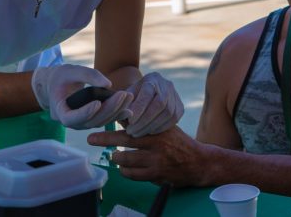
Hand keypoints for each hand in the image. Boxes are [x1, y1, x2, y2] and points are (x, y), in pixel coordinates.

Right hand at [31, 64, 133, 128]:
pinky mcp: (92, 121)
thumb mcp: (70, 71)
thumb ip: (88, 75)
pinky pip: (104, 120)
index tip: (97, 103)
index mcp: (60, 112)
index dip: (85, 113)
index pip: (71, 118)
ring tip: (128, 97)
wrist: (57, 85)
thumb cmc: (61, 77)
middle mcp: (72, 122)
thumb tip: (108, 85)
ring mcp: (82, 123)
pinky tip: (129, 110)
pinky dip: (116, 115)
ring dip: (116, 111)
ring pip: (100, 122)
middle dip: (108, 109)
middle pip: (91, 120)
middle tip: (123, 95)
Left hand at [87, 127, 208, 186]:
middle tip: (91, 139)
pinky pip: (133, 174)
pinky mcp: (156, 175)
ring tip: (114, 156)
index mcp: (157, 129)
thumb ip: (148, 123)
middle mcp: (156, 144)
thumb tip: (125, 115)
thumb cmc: (179, 142)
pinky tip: (125, 168)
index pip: (132, 124)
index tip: (101, 119)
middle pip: (124, 140)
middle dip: (105, 139)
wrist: (199, 162)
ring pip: (126, 160)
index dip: (116, 122)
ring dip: (116, 158)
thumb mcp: (166, 127)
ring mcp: (155, 161)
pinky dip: (125, 171)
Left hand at [123, 72, 183, 136]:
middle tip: (132, 131)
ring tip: (138, 133)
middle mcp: (166, 85)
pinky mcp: (180, 107)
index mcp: (152, 78)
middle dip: (145, 120)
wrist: (148, 95)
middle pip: (160, 103)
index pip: (148, 93)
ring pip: (168, 113)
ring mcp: (175, 95)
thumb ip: (125, 103)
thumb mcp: (126, 96)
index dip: (139, 108)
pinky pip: (174, 119)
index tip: (130, 121)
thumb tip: (127, 114)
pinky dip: (161, 127)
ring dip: (152, 126)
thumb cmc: (134, 97)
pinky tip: (150, 131)